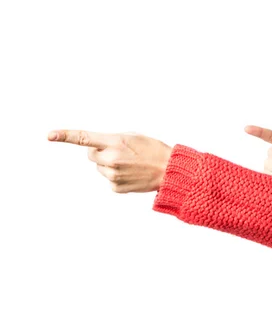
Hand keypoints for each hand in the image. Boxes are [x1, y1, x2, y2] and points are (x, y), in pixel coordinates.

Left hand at [47, 129, 172, 192]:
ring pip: (100, 168)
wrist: (169, 170)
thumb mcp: (134, 136)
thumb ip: (113, 139)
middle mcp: (111, 159)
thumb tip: (97, 147)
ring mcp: (113, 175)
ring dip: (109, 165)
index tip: (50, 135)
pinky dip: (117, 177)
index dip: (65, 136)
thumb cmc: (153, 150)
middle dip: (100, 152)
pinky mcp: (116, 187)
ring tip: (130, 164)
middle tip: (120, 152)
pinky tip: (132, 174)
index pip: (84, 138)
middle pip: (91, 155)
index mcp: (115, 142)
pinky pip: (109, 179)